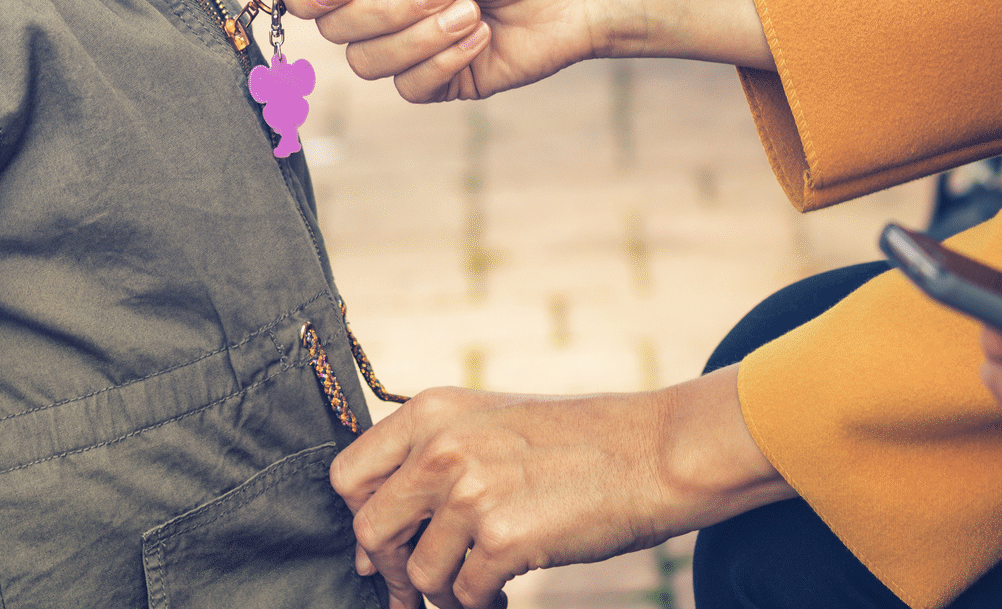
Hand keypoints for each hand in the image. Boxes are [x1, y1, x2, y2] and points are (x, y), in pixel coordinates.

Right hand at [261, 0, 768, 102]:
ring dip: (423, 35)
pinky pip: (409, 90)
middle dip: (388, 10)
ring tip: (470, 7)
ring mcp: (413, 45)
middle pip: (333, 30)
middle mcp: (384, 1)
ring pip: (368, 65)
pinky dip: (444, 61)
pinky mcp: (444, 80)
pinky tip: (481, 36)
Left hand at [329, 371, 791, 608]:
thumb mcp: (491, 421)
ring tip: (474, 590)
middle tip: (409, 592)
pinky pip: (464, 595)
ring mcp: (471, 493)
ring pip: (419, 573)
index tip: (378, 546)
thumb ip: (434, 456)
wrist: (652, 452)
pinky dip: (478, 604)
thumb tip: (384, 524)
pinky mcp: (503, 539)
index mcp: (431, 411)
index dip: (360, 518)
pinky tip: (499, 596)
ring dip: (441, 594)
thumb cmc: (577, 441)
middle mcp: (442, 447)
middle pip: (371, 529)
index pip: (348, 474)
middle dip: (389, 570)